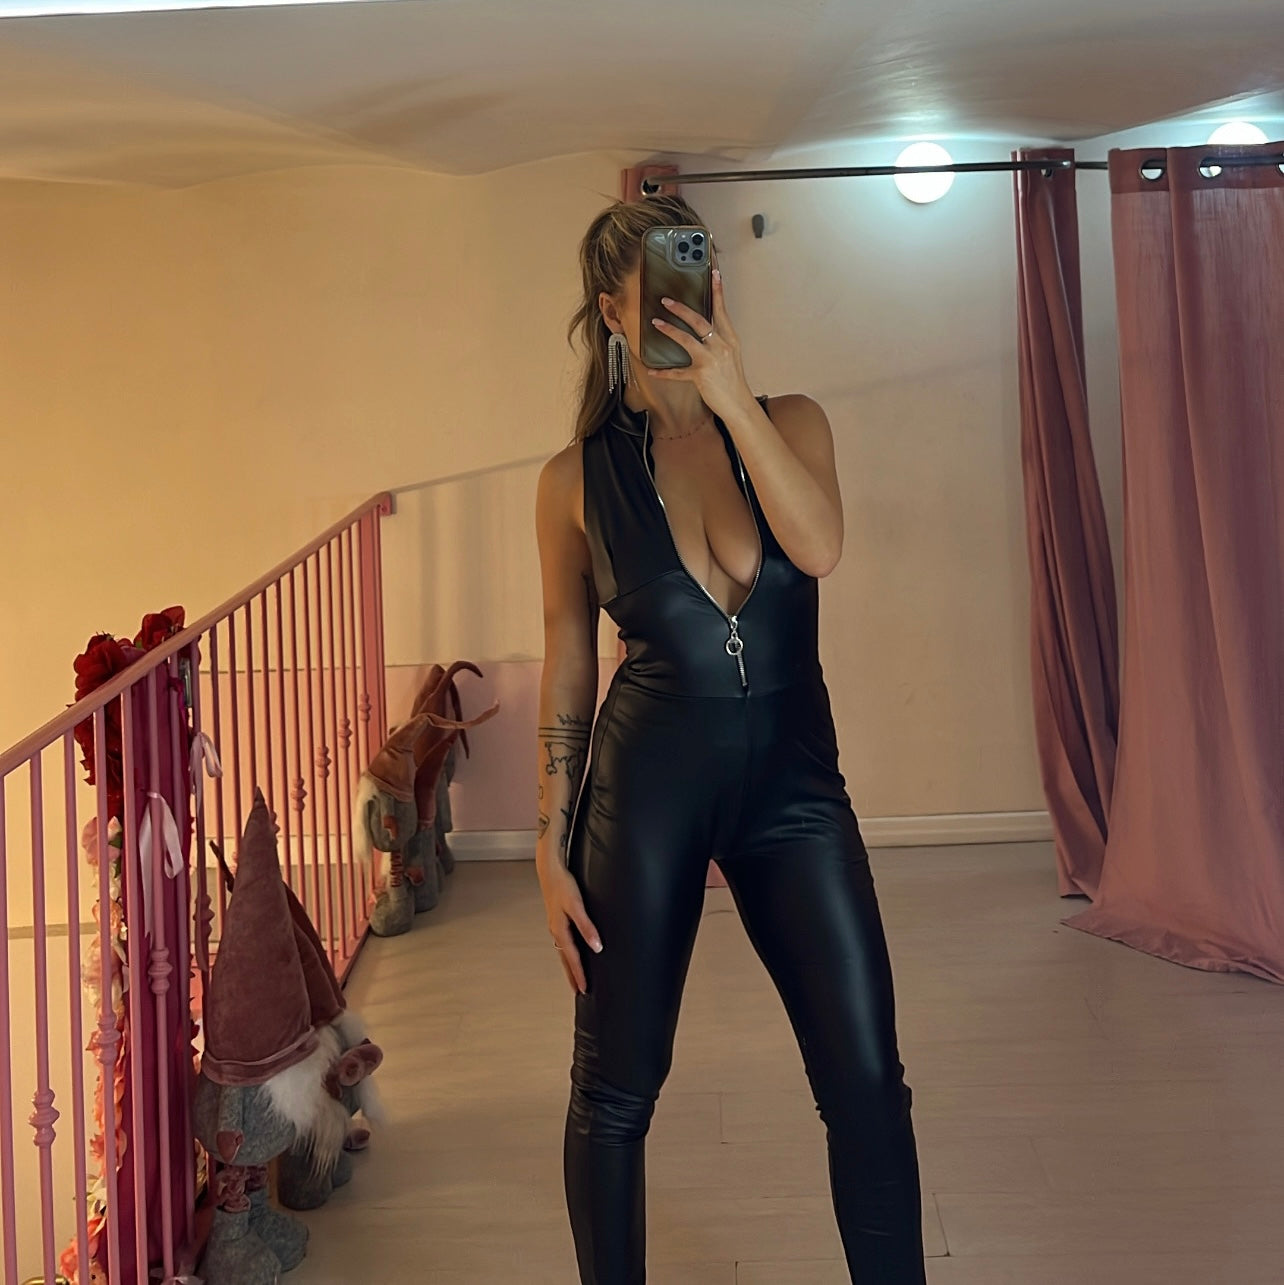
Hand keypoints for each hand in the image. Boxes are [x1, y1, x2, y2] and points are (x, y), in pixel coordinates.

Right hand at [536, 858, 602, 994]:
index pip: (572, 958)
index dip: (579, 974)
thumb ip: (587, 926)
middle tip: (579, 991)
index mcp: (560, 930)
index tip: (585, 989)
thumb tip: (596, 946)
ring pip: (563, 951)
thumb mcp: (577, 906)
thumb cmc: (563, 885)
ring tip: (575, 977)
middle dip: (572, 976)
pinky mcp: (558, 919)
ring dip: (569, 965)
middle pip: (565, 959)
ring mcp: (556, 925)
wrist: (550, 870)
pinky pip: (564, 942)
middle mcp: (556, 931)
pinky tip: (572, 952)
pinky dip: (568, 953)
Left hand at [646, 266, 753, 419]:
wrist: (738, 404)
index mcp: (730, 339)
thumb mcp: (731, 356)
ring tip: (656, 322)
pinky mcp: (700, 375)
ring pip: (687, 339)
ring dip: (669, 330)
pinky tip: (652, 370)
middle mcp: (721, 346)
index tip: (714, 274)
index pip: (722, 311)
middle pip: (700, 321)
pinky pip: (677, 372)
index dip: (717, 292)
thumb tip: (705, 330)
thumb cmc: (733, 381)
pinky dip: (664, 372)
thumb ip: (719, 341)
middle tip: (667, 301)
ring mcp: (711, 360)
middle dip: (682, 309)